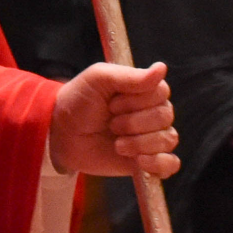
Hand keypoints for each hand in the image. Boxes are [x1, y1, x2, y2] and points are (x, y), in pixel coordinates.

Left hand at [50, 61, 177, 177]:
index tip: (112, 104)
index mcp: (144, 90)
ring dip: (140, 143)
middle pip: (165, 116)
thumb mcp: (99, 79)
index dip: (137, 101)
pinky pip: (171, 164)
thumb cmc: (79, 101)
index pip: (161, 92)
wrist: (61, 134)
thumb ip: (130, 76)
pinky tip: (139, 160)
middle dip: (134, 122)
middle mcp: (152, 112)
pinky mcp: (147, 161)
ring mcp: (151, 138)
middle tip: (111, 124)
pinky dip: (159, 163)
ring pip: (168, 139)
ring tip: (117, 144)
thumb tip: (162, 68)